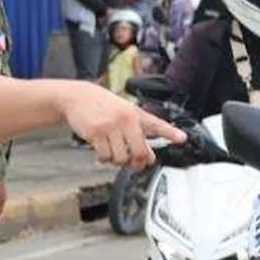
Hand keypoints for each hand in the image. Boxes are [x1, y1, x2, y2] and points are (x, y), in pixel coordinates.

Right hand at [58, 81, 184, 168]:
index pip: (156, 124)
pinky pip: (104, 156)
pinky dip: (103, 158)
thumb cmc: (103, 106)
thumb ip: (138, 132)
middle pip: (138, 152)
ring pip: (120, 158)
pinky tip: (101, 150)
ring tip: (112, 150)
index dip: (170, 132)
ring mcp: (110, 126)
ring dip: (116, 160)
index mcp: (135, 114)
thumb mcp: (124, 112)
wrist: (77, 97)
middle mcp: (125, 119)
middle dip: (135, 161)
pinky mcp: (95, 132)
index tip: (182, 138)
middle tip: (132, 162)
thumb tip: (148, 156)